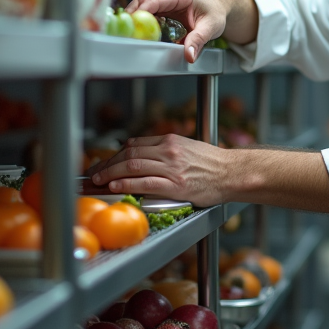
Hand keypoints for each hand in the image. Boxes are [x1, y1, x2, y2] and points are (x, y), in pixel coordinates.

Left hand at [89, 134, 232, 206]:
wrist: (233, 173)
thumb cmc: (213, 164)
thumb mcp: (189, 148)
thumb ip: (167, 150)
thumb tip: (144, 155)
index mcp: (171, 140)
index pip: (135, 145)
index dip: (115, 155)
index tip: (105, 163)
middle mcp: (169, 151)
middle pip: (129, 154)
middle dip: (107, 164)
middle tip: (95, 173)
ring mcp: (171, 168)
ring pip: (132, 166)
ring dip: (111, 173)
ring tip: (98, 181)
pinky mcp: (175, 185)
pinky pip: (144, 182)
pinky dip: (126, 184)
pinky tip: (115, 187)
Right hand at [126, 0, 238, 62]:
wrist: (219, 7)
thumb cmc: (216, 12)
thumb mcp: (211, 27)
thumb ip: (198, 41)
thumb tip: (189, 55)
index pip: (155, 0)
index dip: (141, 10)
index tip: (133, 22)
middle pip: (143, 2)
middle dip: (133, 16)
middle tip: (127, 32)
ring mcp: (165, 2)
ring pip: (143, 7)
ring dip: (136, 20)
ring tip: (132, 35)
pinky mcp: (163, 9)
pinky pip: (149, 15)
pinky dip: (143, 24)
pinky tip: (141, 34)